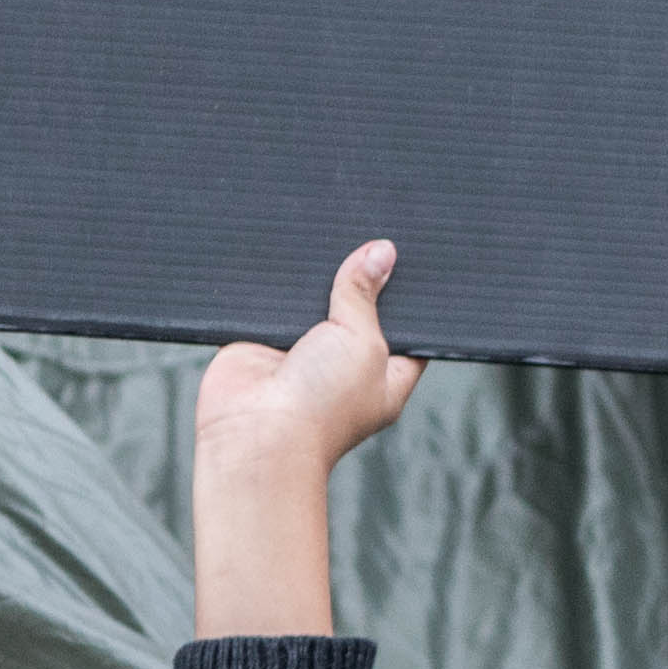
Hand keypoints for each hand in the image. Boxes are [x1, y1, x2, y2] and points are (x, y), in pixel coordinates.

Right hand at [192, 239, 422, 637]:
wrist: (254, 434)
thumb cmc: (320, 408)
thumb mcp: (363, 341)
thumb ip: (365, 295)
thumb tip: (381, 252)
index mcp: (386, 373)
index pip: (407, 326)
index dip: (409, 294)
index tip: (413, 255)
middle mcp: (345, 364)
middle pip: (359, 306)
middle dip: (360, 277)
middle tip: (371, 234)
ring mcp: (302, 352)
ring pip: (314, 300)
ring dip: (315, 280)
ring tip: (325, 236)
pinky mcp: (262, 342)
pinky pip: (273, 304)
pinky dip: (276, 285)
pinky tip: (284, 255)